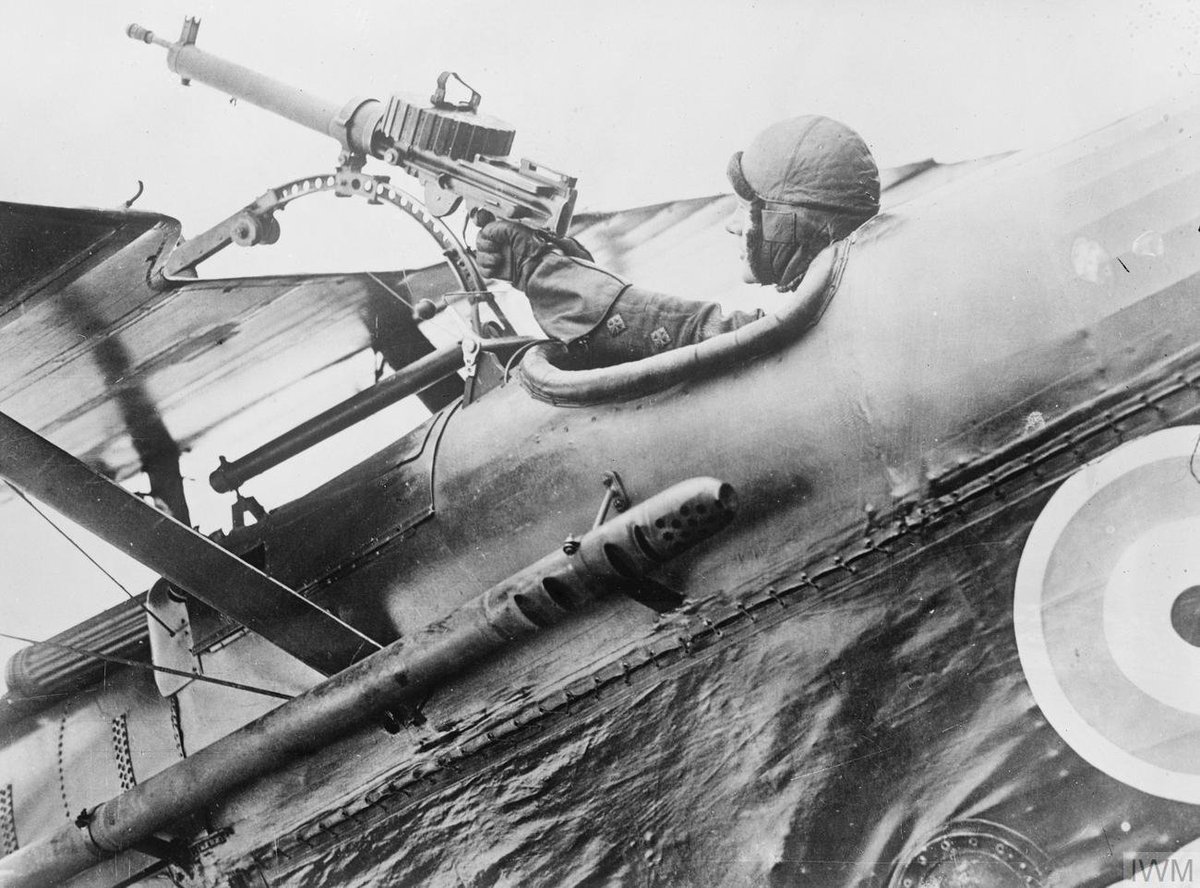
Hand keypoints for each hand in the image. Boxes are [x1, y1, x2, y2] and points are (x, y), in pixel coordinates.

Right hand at [475, 220, 592, 289]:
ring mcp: (501, 257)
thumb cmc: (535, 248)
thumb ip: (497, 227)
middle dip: (485, 243)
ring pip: (480, 255)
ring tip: (498, 259)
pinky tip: (496, 268)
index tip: (480, 220)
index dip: (481, 219)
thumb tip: (486, 230)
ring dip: (486, 257)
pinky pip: (484, 269)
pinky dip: (487, 269)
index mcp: (508, 229)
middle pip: (481, 240)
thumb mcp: (515, 230)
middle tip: (494, 246)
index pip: (488, 221)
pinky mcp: (500, 272)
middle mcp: (504, 242)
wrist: (540, 270)